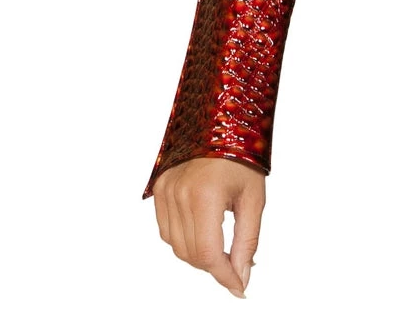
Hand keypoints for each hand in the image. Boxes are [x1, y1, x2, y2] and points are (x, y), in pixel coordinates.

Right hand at [152, 157, 265, 297]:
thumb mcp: (254, 200)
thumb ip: (247, 241)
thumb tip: (242, 276)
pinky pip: (165, 229)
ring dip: (197, 254)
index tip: (239, 287)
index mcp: (205, 195)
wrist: (221, 125)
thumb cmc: (242, 158)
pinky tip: (201, 229)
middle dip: (214, 267)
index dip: (225, 276)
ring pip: (175, 245)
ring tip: (220, 244)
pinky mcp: (159, 187)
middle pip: (190, 254)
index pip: (208, 254)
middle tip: (235, 263)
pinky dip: (182, 239)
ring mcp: (165, 189)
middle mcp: (179, 193)